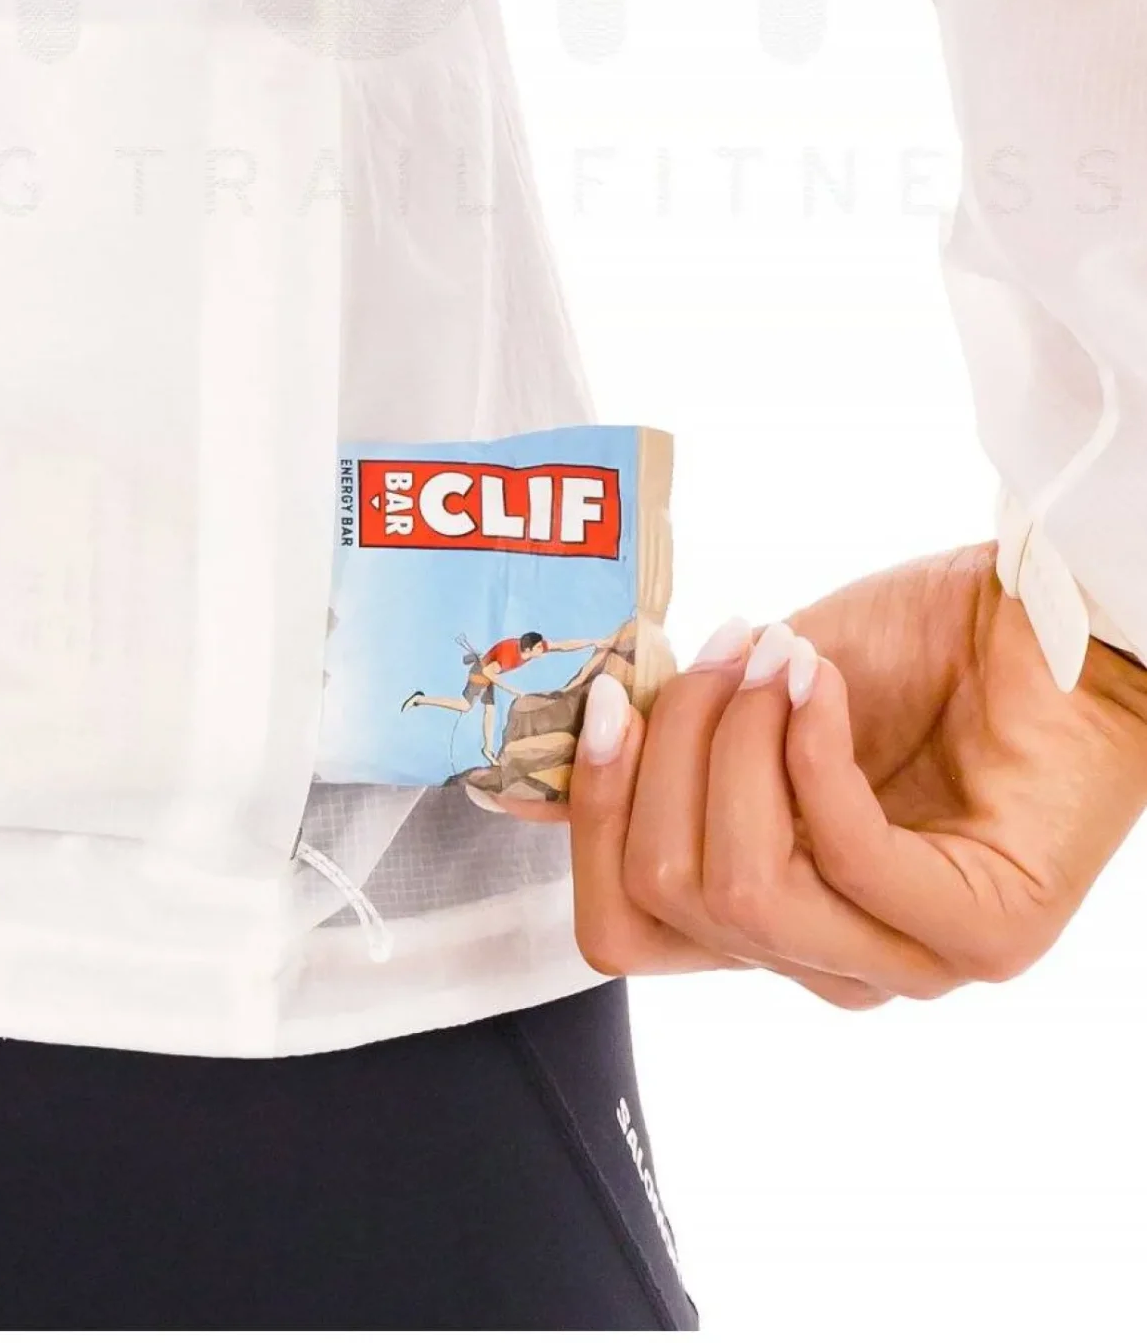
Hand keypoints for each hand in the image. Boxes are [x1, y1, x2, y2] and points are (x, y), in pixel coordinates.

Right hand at [498, 543, 1146, 1007]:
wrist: (1052, 617)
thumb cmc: (918, 651)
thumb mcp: (749, 702)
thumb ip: (660, 750)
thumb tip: (525, 776)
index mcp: (769, 919)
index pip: (623, 928)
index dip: (588, 817)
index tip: (602, 698)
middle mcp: (831, 960)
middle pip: (667, 899)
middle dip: (668, 750)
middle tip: (717, 647)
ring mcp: (909, 960)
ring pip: (744, 889)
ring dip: (736, 740)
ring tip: (777, 651)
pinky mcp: (980, 932)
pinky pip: (844, 854)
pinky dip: (810, 749)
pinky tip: (822, 680)